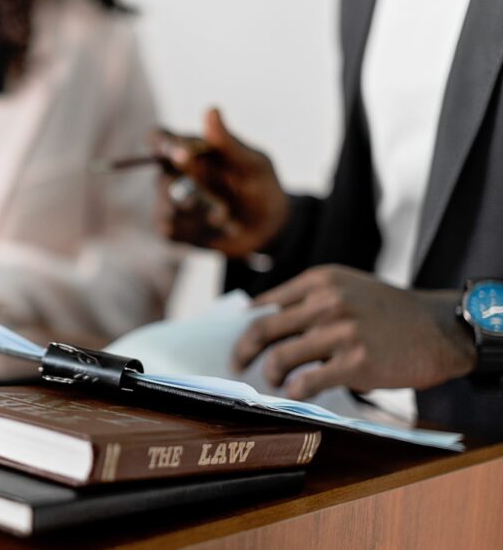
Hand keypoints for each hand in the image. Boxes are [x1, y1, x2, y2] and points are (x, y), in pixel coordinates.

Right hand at [154, 108, 289, 257]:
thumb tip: (211, 109)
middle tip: (217, 200)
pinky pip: (169, 229)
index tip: (179, 154)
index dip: (160, 143)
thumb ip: (228, 143)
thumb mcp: (252, 164)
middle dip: (189, 191)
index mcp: (191, 150)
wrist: (268, 229)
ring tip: (223, 216)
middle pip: (160, 179)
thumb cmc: (262, 188)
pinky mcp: (174, 228)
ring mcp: (172, 202)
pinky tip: (212, 228)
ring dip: (198, 214)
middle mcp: (176, 174)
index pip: (161, 138)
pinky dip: (193, 230)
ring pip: (165, 207)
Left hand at [232, 265, 476, 399]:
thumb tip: (259, 319)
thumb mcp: (347, 287)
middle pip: (263, 329)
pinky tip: (296, 393)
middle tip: (237, 364)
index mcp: (320, 280)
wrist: (439, 329)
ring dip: (270, 374)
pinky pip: (307, 381)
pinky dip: (295, 391)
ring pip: (280, 357)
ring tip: (274, 381)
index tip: (236, 341)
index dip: (244, 327)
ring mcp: (341, 332)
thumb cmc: (387, 311)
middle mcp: (327, 302)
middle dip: (242, 351)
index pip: (265, 304)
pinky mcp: (355, 362)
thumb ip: (308, 299)